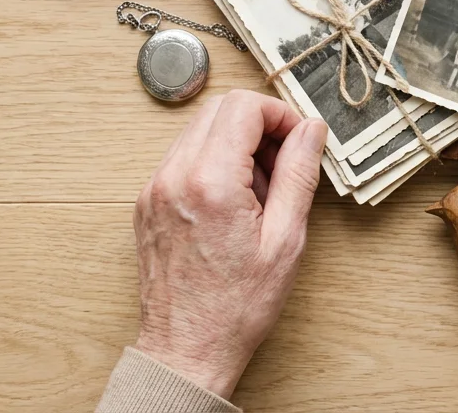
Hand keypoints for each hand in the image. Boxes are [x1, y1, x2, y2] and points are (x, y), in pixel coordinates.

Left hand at [132, 90, 327, 398]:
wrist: (186, 350)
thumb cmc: (237, 306)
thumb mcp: (285, 239)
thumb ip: (299, 173)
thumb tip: (311, 130)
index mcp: (211, 182)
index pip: (244, 107)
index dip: (280, 115)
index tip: (299, 140)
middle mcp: (174, 176)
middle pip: (219, 109)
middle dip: (259, 124)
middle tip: (285, 162)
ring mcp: (154, 188)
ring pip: (199, 130)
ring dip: (236, 143)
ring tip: (261, 190)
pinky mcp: (147, 202)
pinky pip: (183, 158)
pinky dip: (213, 163)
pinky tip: (234, 202)